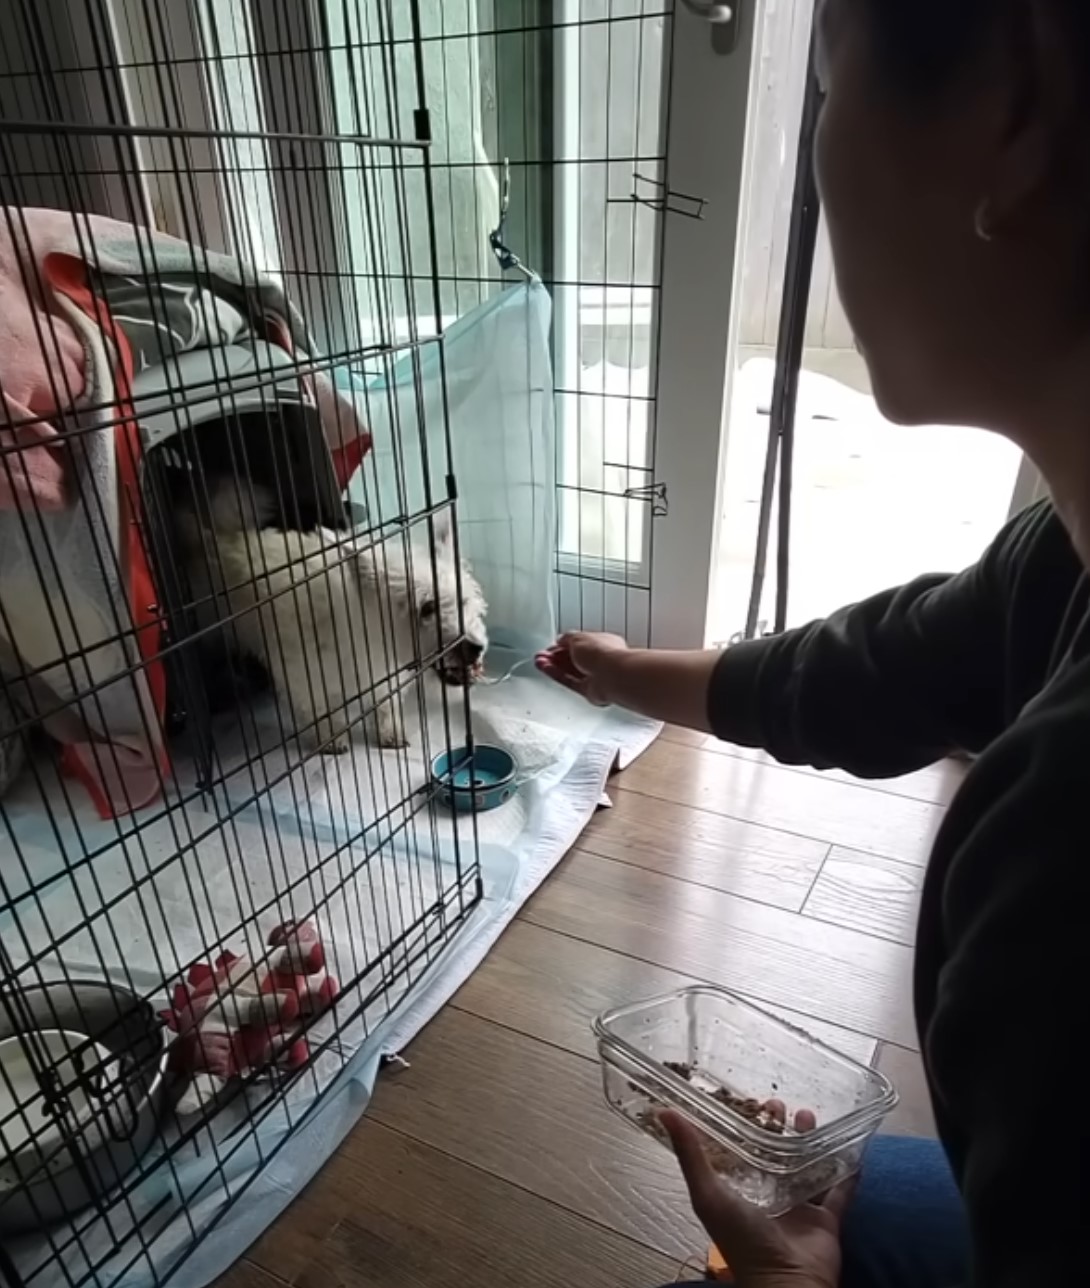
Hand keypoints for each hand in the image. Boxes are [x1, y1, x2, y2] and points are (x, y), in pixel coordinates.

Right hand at [534, 632, 629, 706]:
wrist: (611, 674)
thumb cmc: (603, 653)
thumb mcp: (578, 637)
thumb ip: (567, 638)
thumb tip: (560, 639)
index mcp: (603, 643)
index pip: (580, 643)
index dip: (563, 644)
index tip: (550, 646)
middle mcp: (600, 660)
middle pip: (573, 659)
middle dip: (555, 657)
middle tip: (541, 655)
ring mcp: (595, 676)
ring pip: (570, 671)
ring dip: (554, 666)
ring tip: (539, 662)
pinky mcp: (589, 690)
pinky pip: (569, 682)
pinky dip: (557, 675)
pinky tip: (546, 670)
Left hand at [662, 1110, 853, 1287]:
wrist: (787, 1282)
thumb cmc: (743, 1241)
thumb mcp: (710, 1195)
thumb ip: (690, 1155)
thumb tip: (664, 1112)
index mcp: (739, 1192)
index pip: (741, 1151)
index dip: (744, 1126)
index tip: (748, 1100)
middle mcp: (768, 1198)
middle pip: (774, 1155)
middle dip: (777, 1129)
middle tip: (779, 1104)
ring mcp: (799, 1209)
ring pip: (806, 1167)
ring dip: (808, 1142)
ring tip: (808, 1115)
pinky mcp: (826, 1220)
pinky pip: (839, 1191)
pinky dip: (846, 1171)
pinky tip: (850, 1148)